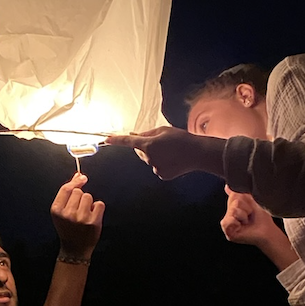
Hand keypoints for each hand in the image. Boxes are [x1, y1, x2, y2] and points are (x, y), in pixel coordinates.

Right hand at [50, 173, 104, 259]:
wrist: (75, 249)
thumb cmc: (68, 228)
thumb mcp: (61, 212)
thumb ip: (67, 194)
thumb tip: (78, 175)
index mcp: (56, 210)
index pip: (66, 189)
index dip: (75, 181)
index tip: (82, 177)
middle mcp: (68, 214)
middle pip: (78, 192)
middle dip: (80, 197)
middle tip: (78, 210)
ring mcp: (81, 218)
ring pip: (88, 197)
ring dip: (88, 203)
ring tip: (85, 214)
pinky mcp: (93, 222)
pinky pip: (99, 204)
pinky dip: (98, 209)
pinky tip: (92, 217)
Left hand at [105, 127, 220, 180]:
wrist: (197, 153)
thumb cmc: (181, 139)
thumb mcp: (163, 130)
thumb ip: (147, 133)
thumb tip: (135, 136)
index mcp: (149, 144)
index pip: (129, 142)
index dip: (117, 140)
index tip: (106, 140)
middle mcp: (149, 158)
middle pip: (140, 151)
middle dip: (146, 147)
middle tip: (162, 143)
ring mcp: (155, 168)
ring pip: (149, 160)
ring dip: (155, 155)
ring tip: (171, 151)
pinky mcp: (161, 175)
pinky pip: (156, 167)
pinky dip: (162, 163)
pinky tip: (173, 160)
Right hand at [220, 186, 281, 247]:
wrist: (267, 231)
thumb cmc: (261, 219)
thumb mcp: (250, 202)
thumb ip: (239, 193)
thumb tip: (227, 186)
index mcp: (232, 210)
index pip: (233, 196)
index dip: (244, 201)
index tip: (250, 209)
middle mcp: (228, 217)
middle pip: (234, 202)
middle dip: (245, 208)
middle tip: (249, 216)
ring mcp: (228, 226)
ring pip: (232, 210)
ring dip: (243, 215)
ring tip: (246, 221)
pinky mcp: (229, 233)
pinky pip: (228, 221)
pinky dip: (237, 222)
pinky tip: (241, 226)